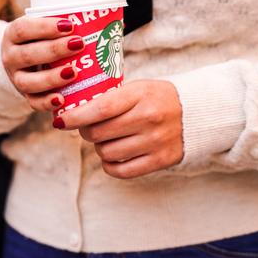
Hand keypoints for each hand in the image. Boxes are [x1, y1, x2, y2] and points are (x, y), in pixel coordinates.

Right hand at [1, 16, 84, 111]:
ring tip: (73, 72)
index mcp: (13, 35)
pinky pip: (33, 103)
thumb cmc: (42, 39)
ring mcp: (16, 78)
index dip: (45, 27)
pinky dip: (47, 103)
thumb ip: (66, 22)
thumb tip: (111, 18)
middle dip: (54, 50)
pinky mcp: (25, 96)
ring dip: (51, 77)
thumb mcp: (44, 27)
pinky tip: (62, 99)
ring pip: (28, 82)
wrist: (24, 62)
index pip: (23, 29)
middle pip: (27, 55)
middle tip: (79, 44)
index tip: (70, 25)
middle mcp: (10, 57)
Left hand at [54, 80, 183, 177]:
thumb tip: (72, 111)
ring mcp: (155, 142)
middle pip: (98, 133)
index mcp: (140, 95)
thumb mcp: (138, 87)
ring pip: (106, 153)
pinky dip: (110, 164)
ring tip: (106, 138)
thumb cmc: (158, 97)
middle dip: (85, 131)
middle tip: (87, 127)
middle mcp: (148, 119)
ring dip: (99, 147)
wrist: (197, 111)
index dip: (75, 117)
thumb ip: (110, 98)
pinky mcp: (160, 161)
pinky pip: (121, 170)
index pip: (99, 109)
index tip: (60, 121)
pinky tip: (113, 155)